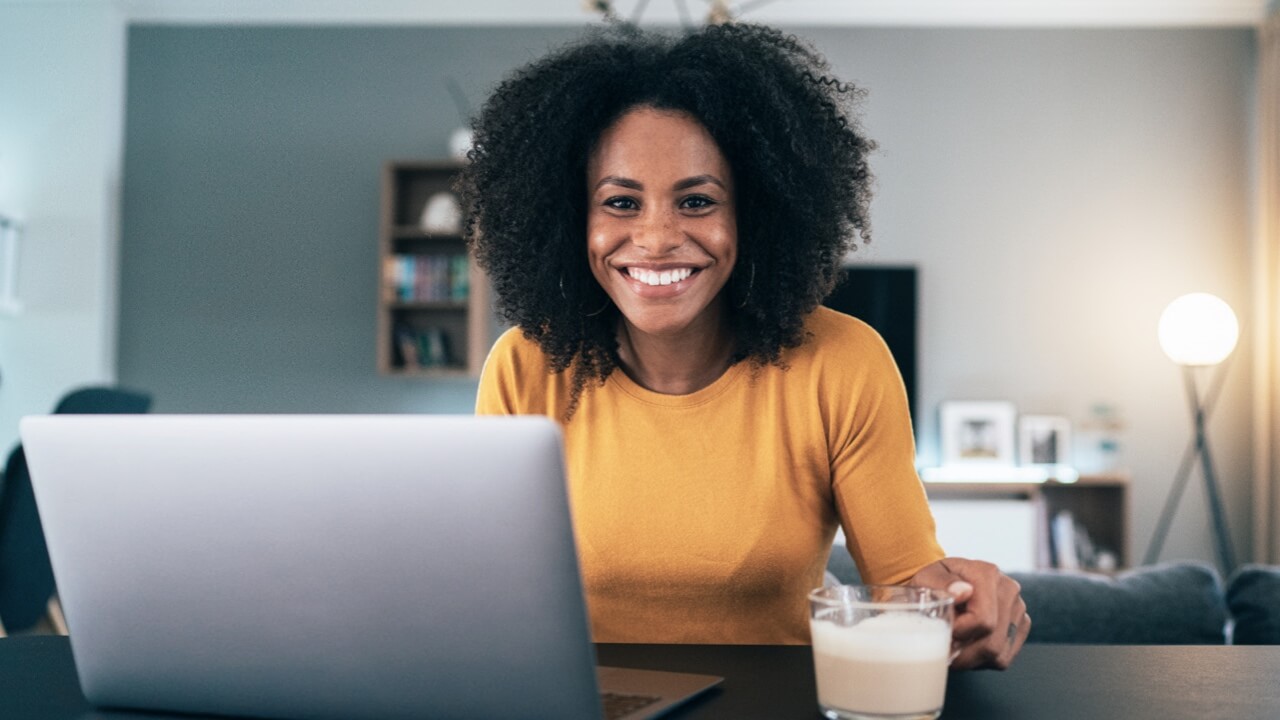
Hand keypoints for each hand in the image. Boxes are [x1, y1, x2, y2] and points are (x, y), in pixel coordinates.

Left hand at [908, 557, 1029, 670]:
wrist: (947, 583)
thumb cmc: (934, 583)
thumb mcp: (927, 578)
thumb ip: (941, 583)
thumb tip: (961, 592)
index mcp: (986, 573)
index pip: (983, 619)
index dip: (960, 634)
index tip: (942, 633)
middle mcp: (1008, 589)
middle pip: (992, 642)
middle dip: (963, 653)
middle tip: (943, 648)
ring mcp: (1018, 608)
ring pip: (998, 654)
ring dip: (971, 658)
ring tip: (953, 647)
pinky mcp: (1021, 625)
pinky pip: (1003, 658)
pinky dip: (982, 659)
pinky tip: (967, 646)